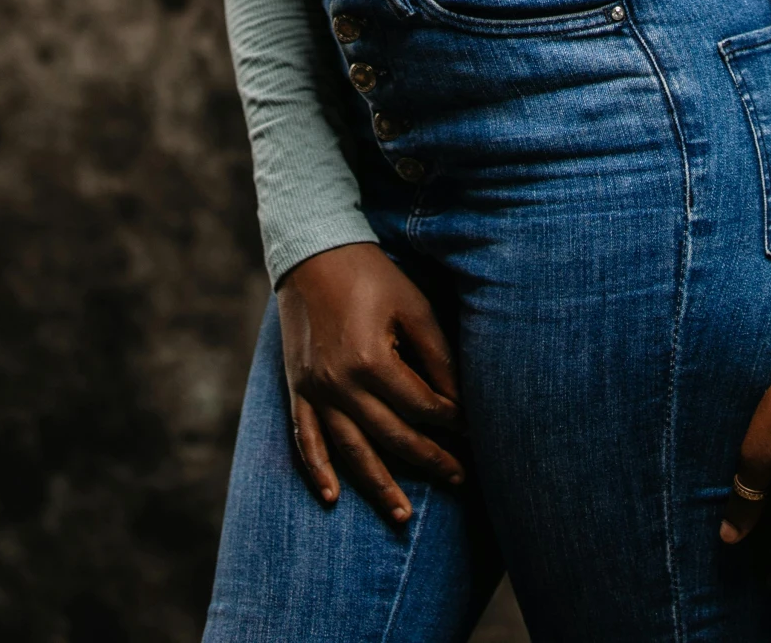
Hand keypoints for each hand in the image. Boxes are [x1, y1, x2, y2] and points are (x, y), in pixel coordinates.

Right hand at [277, 242, 463, 525]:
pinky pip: (305, 439)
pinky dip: (317, 470)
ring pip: (350, 451)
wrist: (313, 252)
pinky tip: (332, 498)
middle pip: (391, 437)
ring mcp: (314, 390)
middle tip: (460, 479)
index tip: (474, 433)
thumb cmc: (371, 275)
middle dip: (429, 460)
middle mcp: (340, 384)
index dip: (452, 421)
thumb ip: (437, 355)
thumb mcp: (413, 306)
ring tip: (404, 516)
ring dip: (378, 485)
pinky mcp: (297, 388)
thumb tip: (458, 401)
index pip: (421, 407)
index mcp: (372, 361)